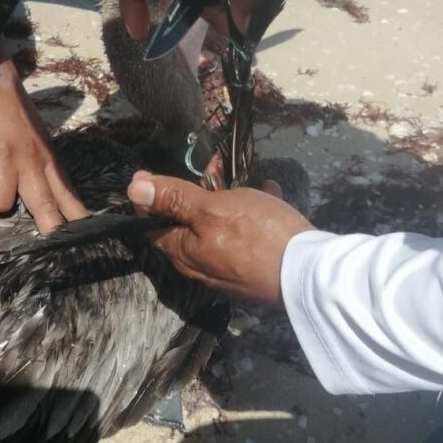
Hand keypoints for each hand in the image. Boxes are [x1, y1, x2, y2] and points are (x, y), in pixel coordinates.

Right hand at [0, 44, 87, 232]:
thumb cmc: (14, 109)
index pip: (65, 192)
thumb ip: (42, 165)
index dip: (75, 216)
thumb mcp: (39, 137)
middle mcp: (26, 160)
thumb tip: (49, 196)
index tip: (86, 236)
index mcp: (44, 158)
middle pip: (42, 203)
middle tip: (50, 246)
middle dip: (48, 227)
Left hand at [127, 171, 312, 305]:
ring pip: (218, 227)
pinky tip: (268, 194)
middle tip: (209, 168)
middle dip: (194, 193)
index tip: (150, 172)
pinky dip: (251, 213)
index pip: (152, 224)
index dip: (149, 196)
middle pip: (186, 224)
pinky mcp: (254, 269)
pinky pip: (244, 236)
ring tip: (243, 178)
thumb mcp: (212, 208)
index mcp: (184, 253)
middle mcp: (200, 266)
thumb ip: (174, 199)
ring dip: (226, 200)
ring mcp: (229, 270)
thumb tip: (133, 189)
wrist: (308, 273)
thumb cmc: (257, 235)